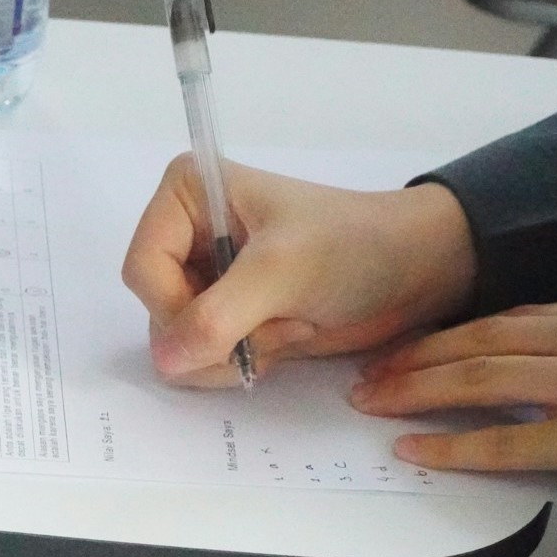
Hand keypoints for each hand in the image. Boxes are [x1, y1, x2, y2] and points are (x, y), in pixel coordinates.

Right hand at [122, 156, 477, 386]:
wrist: (414, 272)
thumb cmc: (354, 248)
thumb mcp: (282, 271)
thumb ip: (217, 316)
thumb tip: (165, 361)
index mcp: (187, 195)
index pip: (142, 269)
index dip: (176, 307)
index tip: (234, 318)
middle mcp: (186, 234)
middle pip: (156, 311)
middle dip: (216, 332)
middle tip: (278, 319)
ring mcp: (205, 278)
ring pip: (176, 344)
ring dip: (234, 351)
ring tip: (290, 326)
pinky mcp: (226, 315)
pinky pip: (201, 359)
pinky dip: (243, 361)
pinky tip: (286, 338)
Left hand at [352, 296, 556, 517]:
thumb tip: (555, 375)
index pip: (517, 316)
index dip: (458, 331)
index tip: (416, 342)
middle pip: (486, 338)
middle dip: (421, 354)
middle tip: (373, 369)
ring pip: (483, 377)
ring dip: (417, 388)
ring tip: (373, 400)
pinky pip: (505, 441)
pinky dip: (452, 444)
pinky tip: (415, 448)